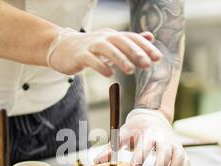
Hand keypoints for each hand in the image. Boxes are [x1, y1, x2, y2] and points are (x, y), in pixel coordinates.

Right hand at [47, 28, 161, 76]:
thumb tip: (151, 36)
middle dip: (135, 52)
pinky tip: (109, 74)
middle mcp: (103, 38)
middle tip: (147, 64)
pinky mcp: (80, 56)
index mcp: (113, 36)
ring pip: (107, 49)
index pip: (132, 38)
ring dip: (120, 59)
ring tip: (130, 70)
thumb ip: (131, 41)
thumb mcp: (112, 43)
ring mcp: (91, 46)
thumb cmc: (92, 48)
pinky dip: (100, 66)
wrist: (63, 48)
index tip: (158, 58)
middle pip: (121, 42)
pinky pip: (91, 59)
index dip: (146, 47)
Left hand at [94, 111, 190, 165]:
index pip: (143, 148)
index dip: (137, 162)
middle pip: (165, 152)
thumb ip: (111, 148)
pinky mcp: (181, 150)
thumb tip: (96, 162)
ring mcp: (174, 144)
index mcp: (147, 133)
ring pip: (179, 157)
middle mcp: (163, 137)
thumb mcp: (122, 135)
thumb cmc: (135, 130)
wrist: (153, 119)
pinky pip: (186, 162)